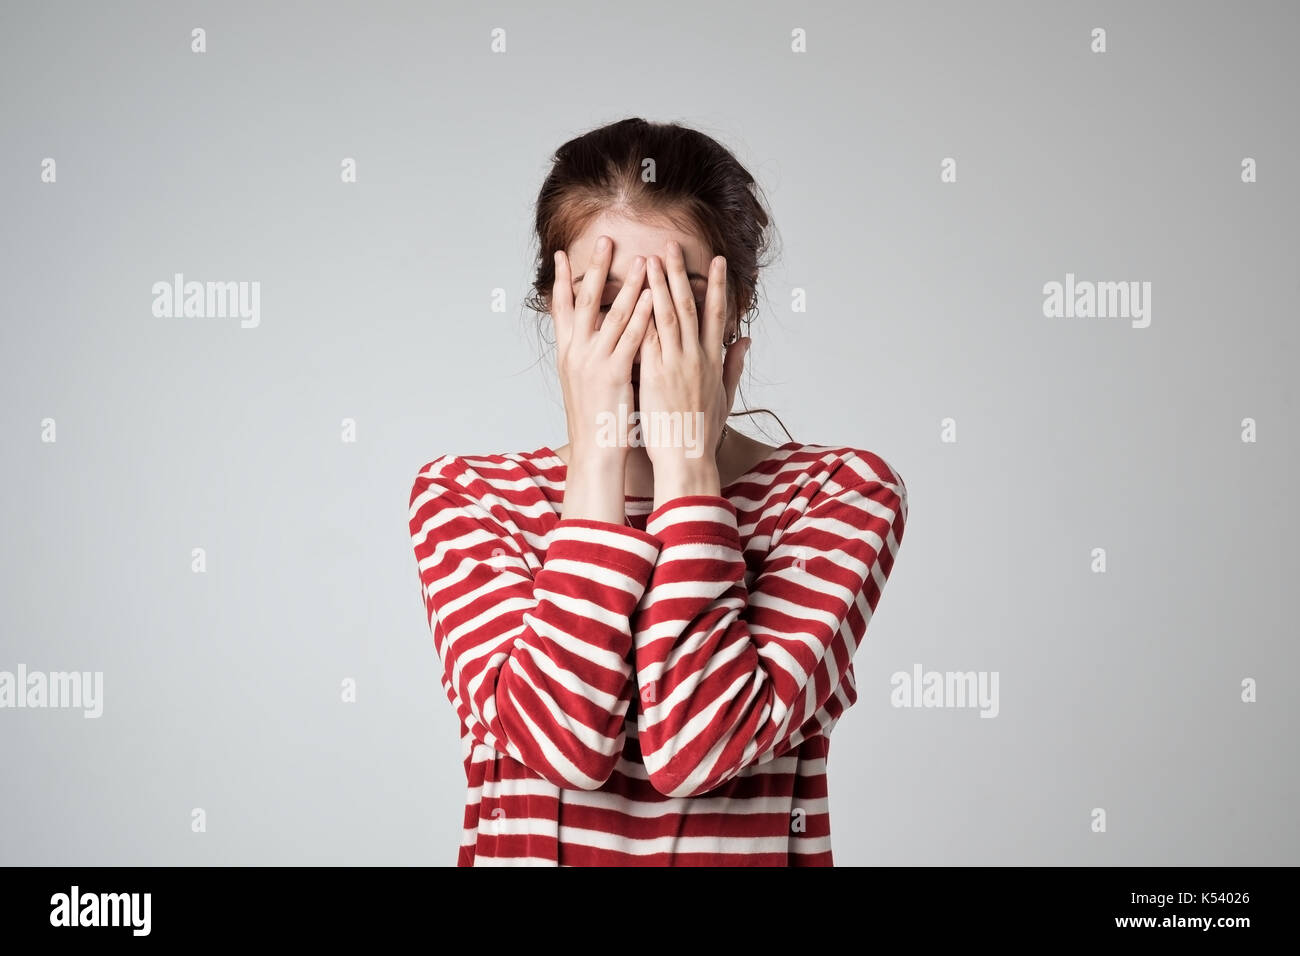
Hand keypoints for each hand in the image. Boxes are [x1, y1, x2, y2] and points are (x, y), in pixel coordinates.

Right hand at [552, 237, 654, 463]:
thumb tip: (590, 340)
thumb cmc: (594, 421)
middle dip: (595, 268)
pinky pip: (631, 338)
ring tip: (641, 258)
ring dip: (627, 284)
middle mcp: (576, 353)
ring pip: (611, 314)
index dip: (560, 281)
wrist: (594, 452)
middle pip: (583, 302)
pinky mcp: (612, 374)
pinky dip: (642, 315)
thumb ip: (586, 357)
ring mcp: (593, 362)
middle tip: (605, 239)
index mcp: (567, 355)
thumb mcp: (581, 384)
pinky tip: (653, 297)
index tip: (560, 255)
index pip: (560, 309)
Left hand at [636, 241, 748, 484]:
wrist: (688, 458)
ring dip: (657, 286)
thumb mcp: (725, 396)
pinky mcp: (655, 376)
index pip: (716, 314)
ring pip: (667, 316)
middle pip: (689, 307)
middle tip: (671, 245)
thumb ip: (734, 364)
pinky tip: (632, 297)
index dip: (717, 286)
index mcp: (712, 361)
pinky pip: (647, 339)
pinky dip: (641, 317)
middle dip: (680, 274)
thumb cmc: (703, 432)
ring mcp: (676, 365)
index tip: (716, 261)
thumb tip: (746, 340)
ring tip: (649, 259)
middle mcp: (696, 358)